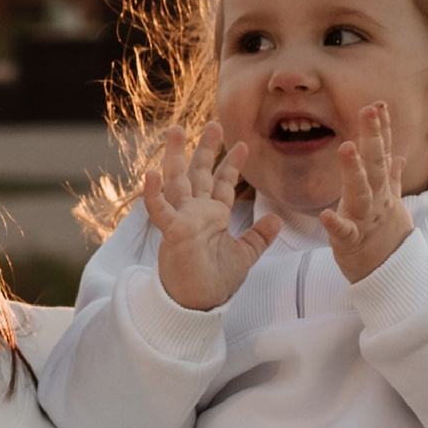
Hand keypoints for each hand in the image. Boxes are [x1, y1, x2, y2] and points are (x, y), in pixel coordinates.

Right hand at [143, 124, 279, 314]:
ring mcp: (182, 219)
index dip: (231, 163)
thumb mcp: (245, 255)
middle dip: (205, 148)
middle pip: (199, 173)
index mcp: (212, 216)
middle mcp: (195, 213)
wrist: (198, 304)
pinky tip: (151, 174)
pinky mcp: (172, 232)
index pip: (222, 183)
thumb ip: (258, 236)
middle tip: (213, 123)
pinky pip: (160, 210)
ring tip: (175, 129)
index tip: (244, 144)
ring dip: (174, 156)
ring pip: (176, 181)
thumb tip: (276, 218)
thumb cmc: (216, 281)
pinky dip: (154, 194)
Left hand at [323, 101, 408, 283]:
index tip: (377, 105)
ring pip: (362, 192)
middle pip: (375, 165)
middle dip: (373, 137)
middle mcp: (377, 200)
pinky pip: (344, 233)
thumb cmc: (384, 236)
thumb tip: (397, 155)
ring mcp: (366, 221)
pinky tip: (324, 215)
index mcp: (382, 190)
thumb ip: (392, 178)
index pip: (382, 154)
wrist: (392, 275)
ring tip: (347, 147)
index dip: (381, 130)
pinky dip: (335, 224)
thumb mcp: (390, 203)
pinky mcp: (352, 243)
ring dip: (354, 170)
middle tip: (369, 111)